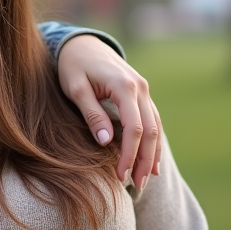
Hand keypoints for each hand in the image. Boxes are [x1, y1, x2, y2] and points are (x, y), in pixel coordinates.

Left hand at [57, 35, 161, 189]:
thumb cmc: (73, 66)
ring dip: (152, 154)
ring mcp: (145, 90)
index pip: (134, 128)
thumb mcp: (76, 89)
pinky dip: (153, 141)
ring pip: (157, 127)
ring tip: (145, 179)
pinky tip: (151, 160)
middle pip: (151, 131)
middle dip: (144, 161)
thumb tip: (106, 142)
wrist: (82, 43)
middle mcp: (141, 88)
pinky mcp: (143, 93)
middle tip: (136, 186)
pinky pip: (153, 120)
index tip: (119, 176)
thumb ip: (92, 114)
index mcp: (124, 86)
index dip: (129, 155)